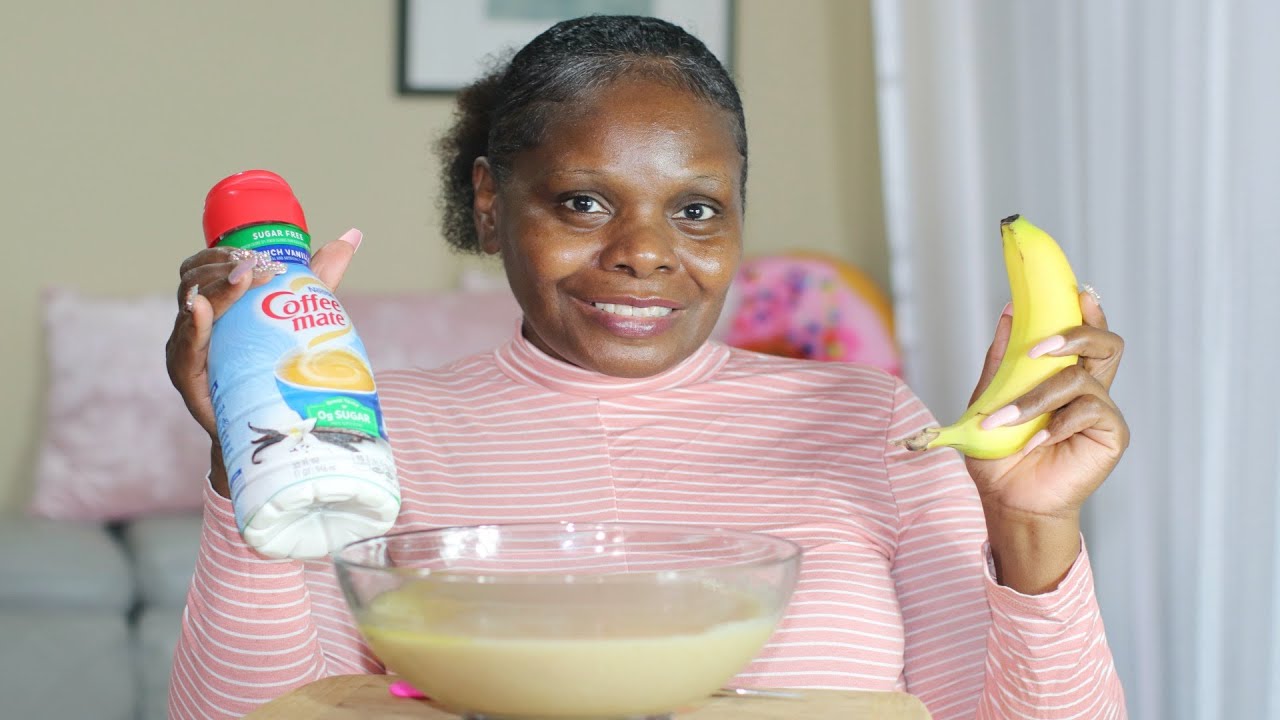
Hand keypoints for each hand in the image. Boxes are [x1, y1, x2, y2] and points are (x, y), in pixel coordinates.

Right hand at [164, 229, 361, 494]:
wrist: (274, 428)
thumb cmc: (279, 367)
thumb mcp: (300, 315)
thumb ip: (318, 277)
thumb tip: (350, 235)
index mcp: (216, 304)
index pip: (206, 264)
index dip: (227, 253)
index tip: (262, 253)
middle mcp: (195, 323)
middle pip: (194, 278)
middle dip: (224, 265)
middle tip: (258, 264)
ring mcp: (187, 349)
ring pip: (190, 307)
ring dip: (215, 287)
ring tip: (243, 275)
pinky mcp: (188, 378)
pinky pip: (184, 347)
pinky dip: (192, 325)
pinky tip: (201, 309)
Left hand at [965, 289, 1128, 592]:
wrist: (1008, 499)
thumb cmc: (1000, 452)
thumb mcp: (990, 398)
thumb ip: (1002, 359)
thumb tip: (1010, 311)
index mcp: (1064, 375)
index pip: (1086, 333)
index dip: (1088, 309)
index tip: (1075, 290)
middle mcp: (1089, 388)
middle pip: (1106, 342)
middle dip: (1075, 334)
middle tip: (1038, 348)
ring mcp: (1102, 411)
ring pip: (1083, 378)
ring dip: (1037, 398)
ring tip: (1004, 420)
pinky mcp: (1110, 435)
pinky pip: (1090, 412)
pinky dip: (1055, 425)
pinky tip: (1035, 444)